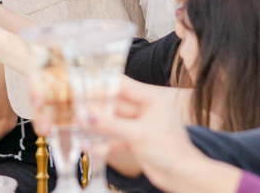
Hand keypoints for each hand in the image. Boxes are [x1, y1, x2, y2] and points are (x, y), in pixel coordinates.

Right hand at [92, 83, 239, 192]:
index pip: (123, 85)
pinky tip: (89, 146)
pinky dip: (105, 143)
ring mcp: (141, 127)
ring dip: (99, 125)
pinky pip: (118, 139)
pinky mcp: (138, 143)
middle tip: (76, 104)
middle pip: (116, 104)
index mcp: (151, 99)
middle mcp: (145, 110)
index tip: (84, 82)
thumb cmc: (170, 150)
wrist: (183, 176)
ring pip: (115, 123)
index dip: (103, 83)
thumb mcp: (137, 134)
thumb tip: (86, 116)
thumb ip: (111, 125)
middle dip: (97, 106)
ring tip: (78, 124)